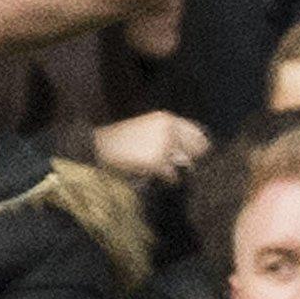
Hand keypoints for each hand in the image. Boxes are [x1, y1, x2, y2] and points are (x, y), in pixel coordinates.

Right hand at [93, 111, 211, 184]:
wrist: (100, 147)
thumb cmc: (122, 141)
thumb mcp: (148, 129)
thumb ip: (169, 135)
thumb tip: (189, 153)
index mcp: (167, 119)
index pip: (198, 132)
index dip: (199, 147)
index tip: (195, 157)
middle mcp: (169, 129)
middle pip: (198, 148)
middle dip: (192, 159)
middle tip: (182, 167)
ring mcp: (164, 145)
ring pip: (186, 163)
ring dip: (177, 170)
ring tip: (163, 171)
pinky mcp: (156, 161)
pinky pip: (172, 175)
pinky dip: (167, 179)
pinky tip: (156, 176)